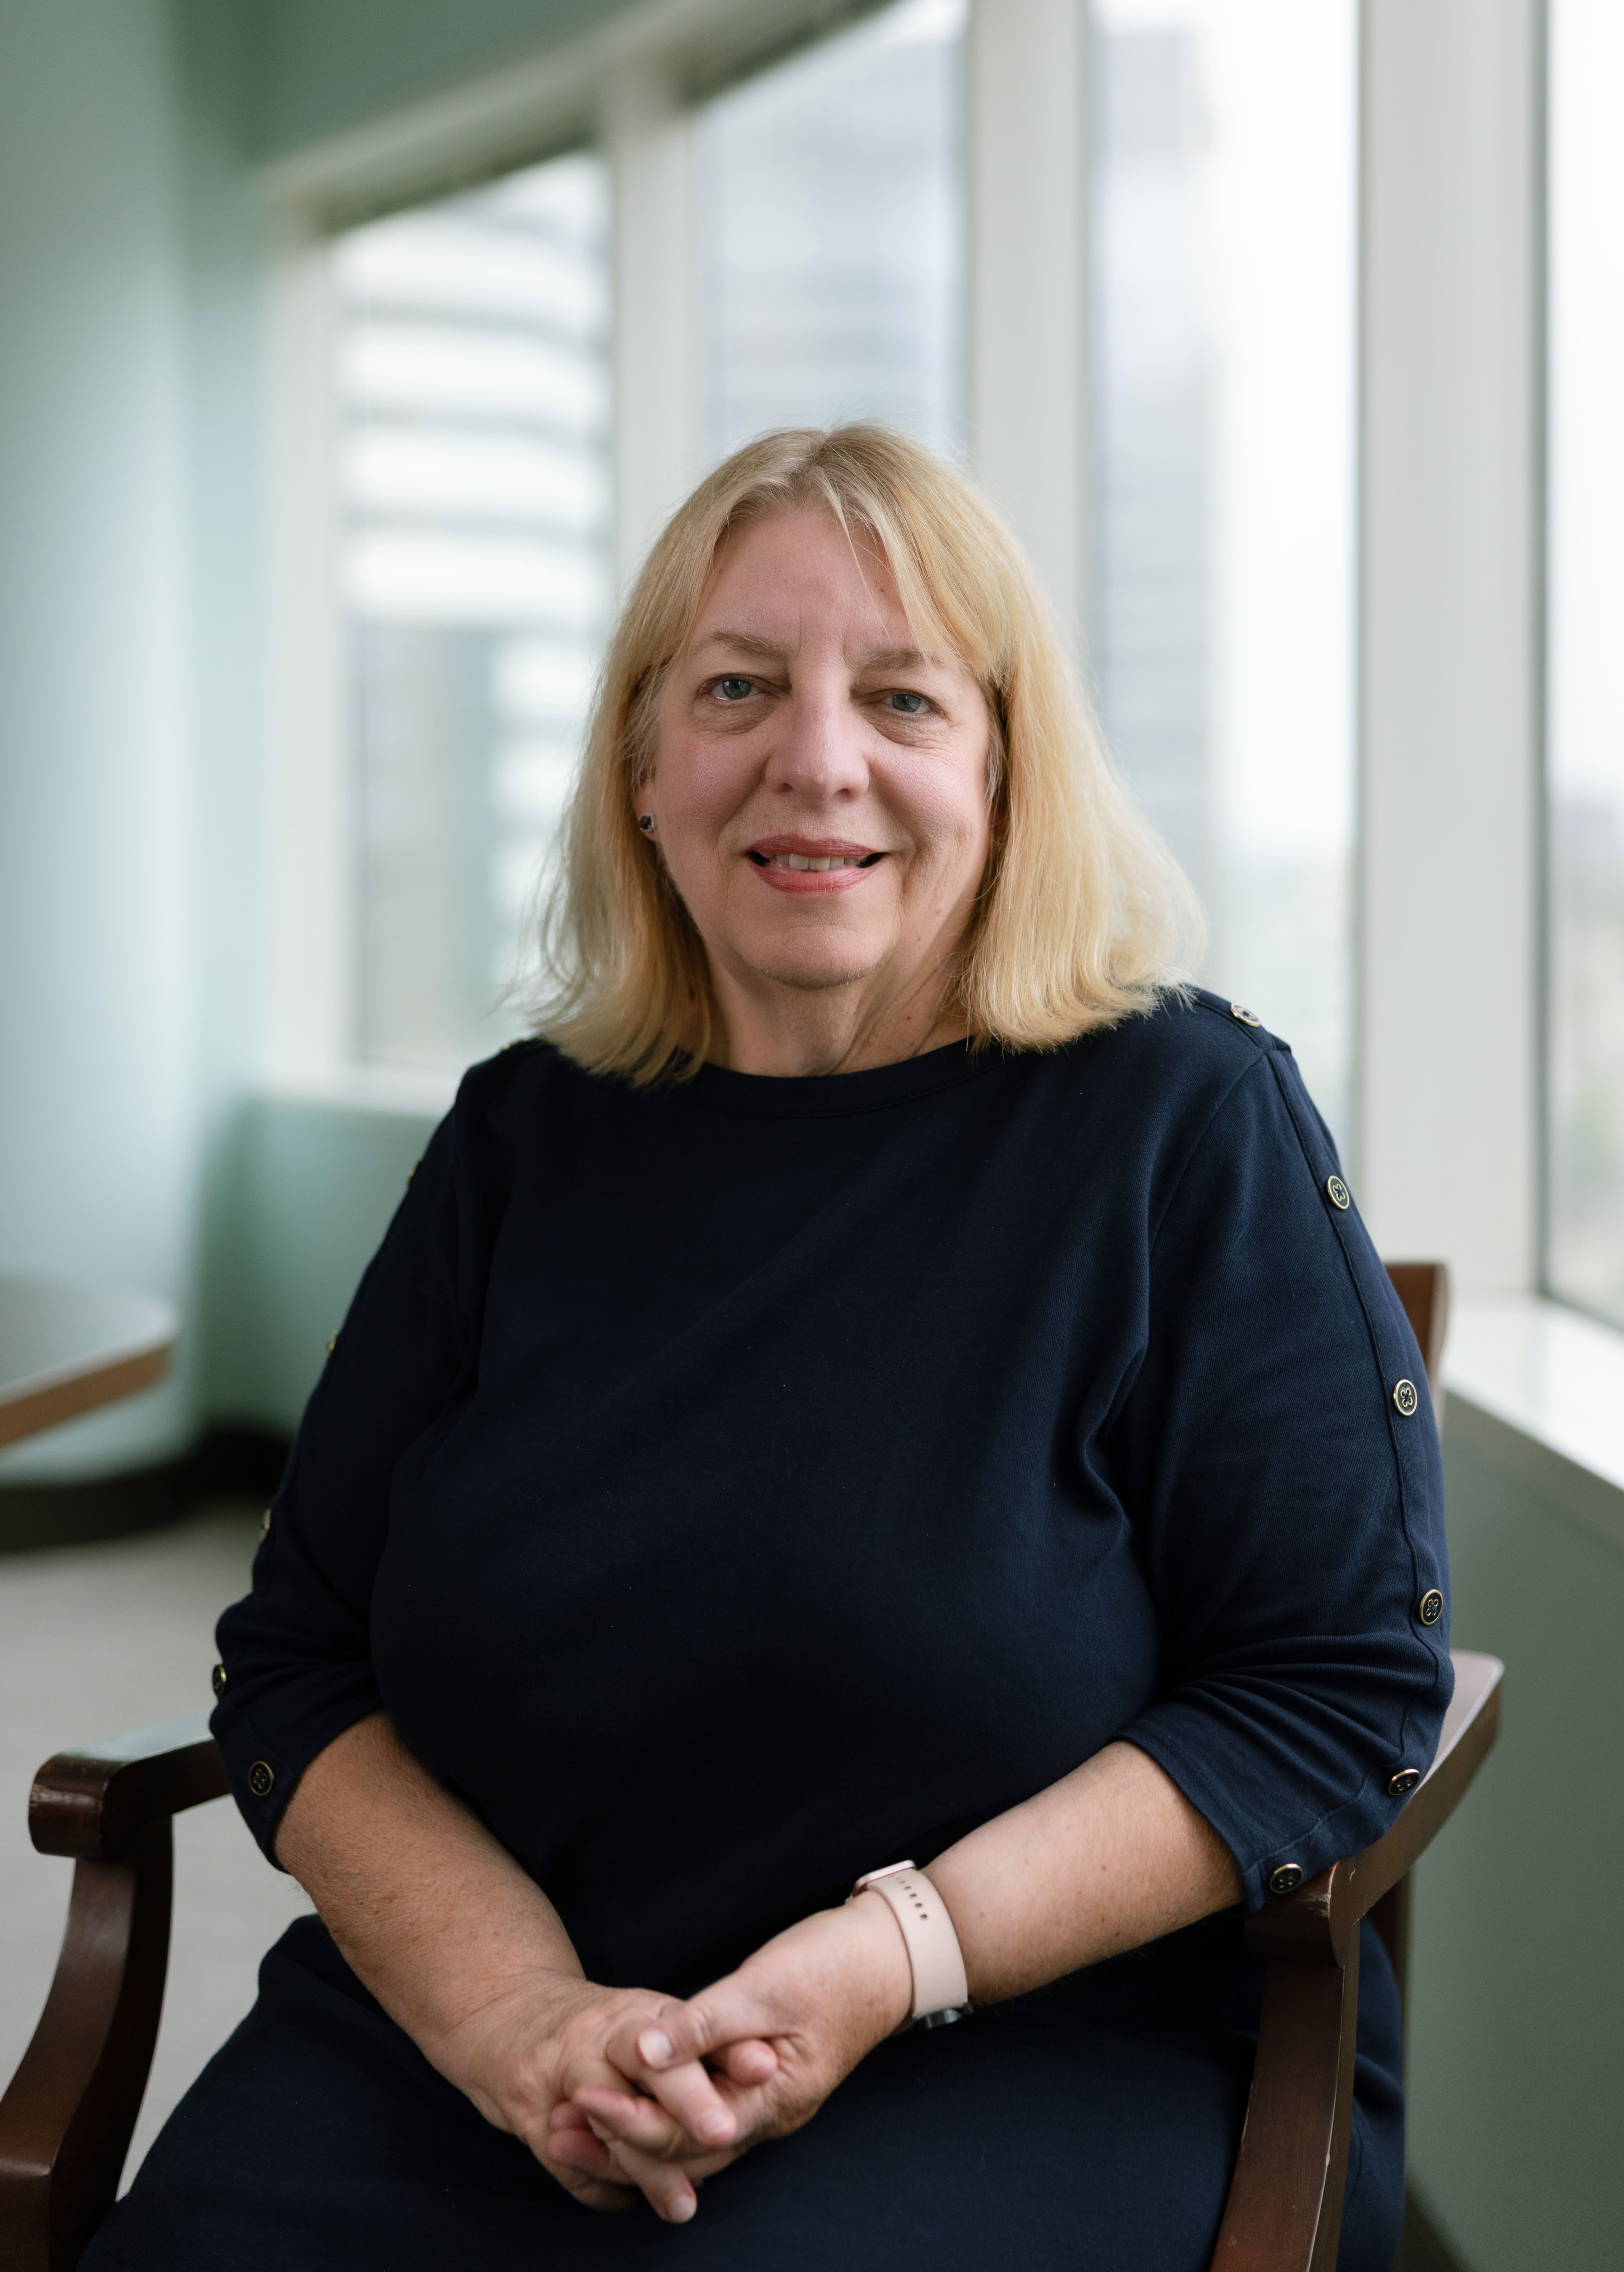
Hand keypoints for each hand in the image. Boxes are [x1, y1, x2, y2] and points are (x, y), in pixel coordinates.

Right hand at [422, 1969, 777, 2222]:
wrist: (506, 2012)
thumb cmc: (599, 2029)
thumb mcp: (649, 2023)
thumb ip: (701, 2045)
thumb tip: (766, 2071)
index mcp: (637, 2014)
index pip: (687, 2029)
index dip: (727, 2051)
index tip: (765, 2067)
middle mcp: (598, 2036)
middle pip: (648, 2069)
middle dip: (686, 2101)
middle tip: (724, 2130)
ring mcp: (557, 2071)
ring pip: (608, 2121)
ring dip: (647, 2167)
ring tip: (683, 2205)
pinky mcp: (525, 2108)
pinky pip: (564, 2159)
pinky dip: (598, 2186)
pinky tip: (627, 2200)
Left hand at [552, 1892, 911, 2210]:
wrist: (887, 1954)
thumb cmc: (831, 1966)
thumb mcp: (765, 1989)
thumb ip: (705, 2024)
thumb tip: (642, 2050)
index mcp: (772, 2100)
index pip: (686, 2134)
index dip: (628, 2122)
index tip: (579, 2101)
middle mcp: (766, 2114)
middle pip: (681, 2152)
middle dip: (617, 2143)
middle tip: (555, 2131)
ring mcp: (763, 2099)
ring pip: (688, 2139)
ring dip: (631, 2130)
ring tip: (574, 2121)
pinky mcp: (756, 2077)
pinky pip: (700, 2112)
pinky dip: (660, 2109)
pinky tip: (625, 2095)